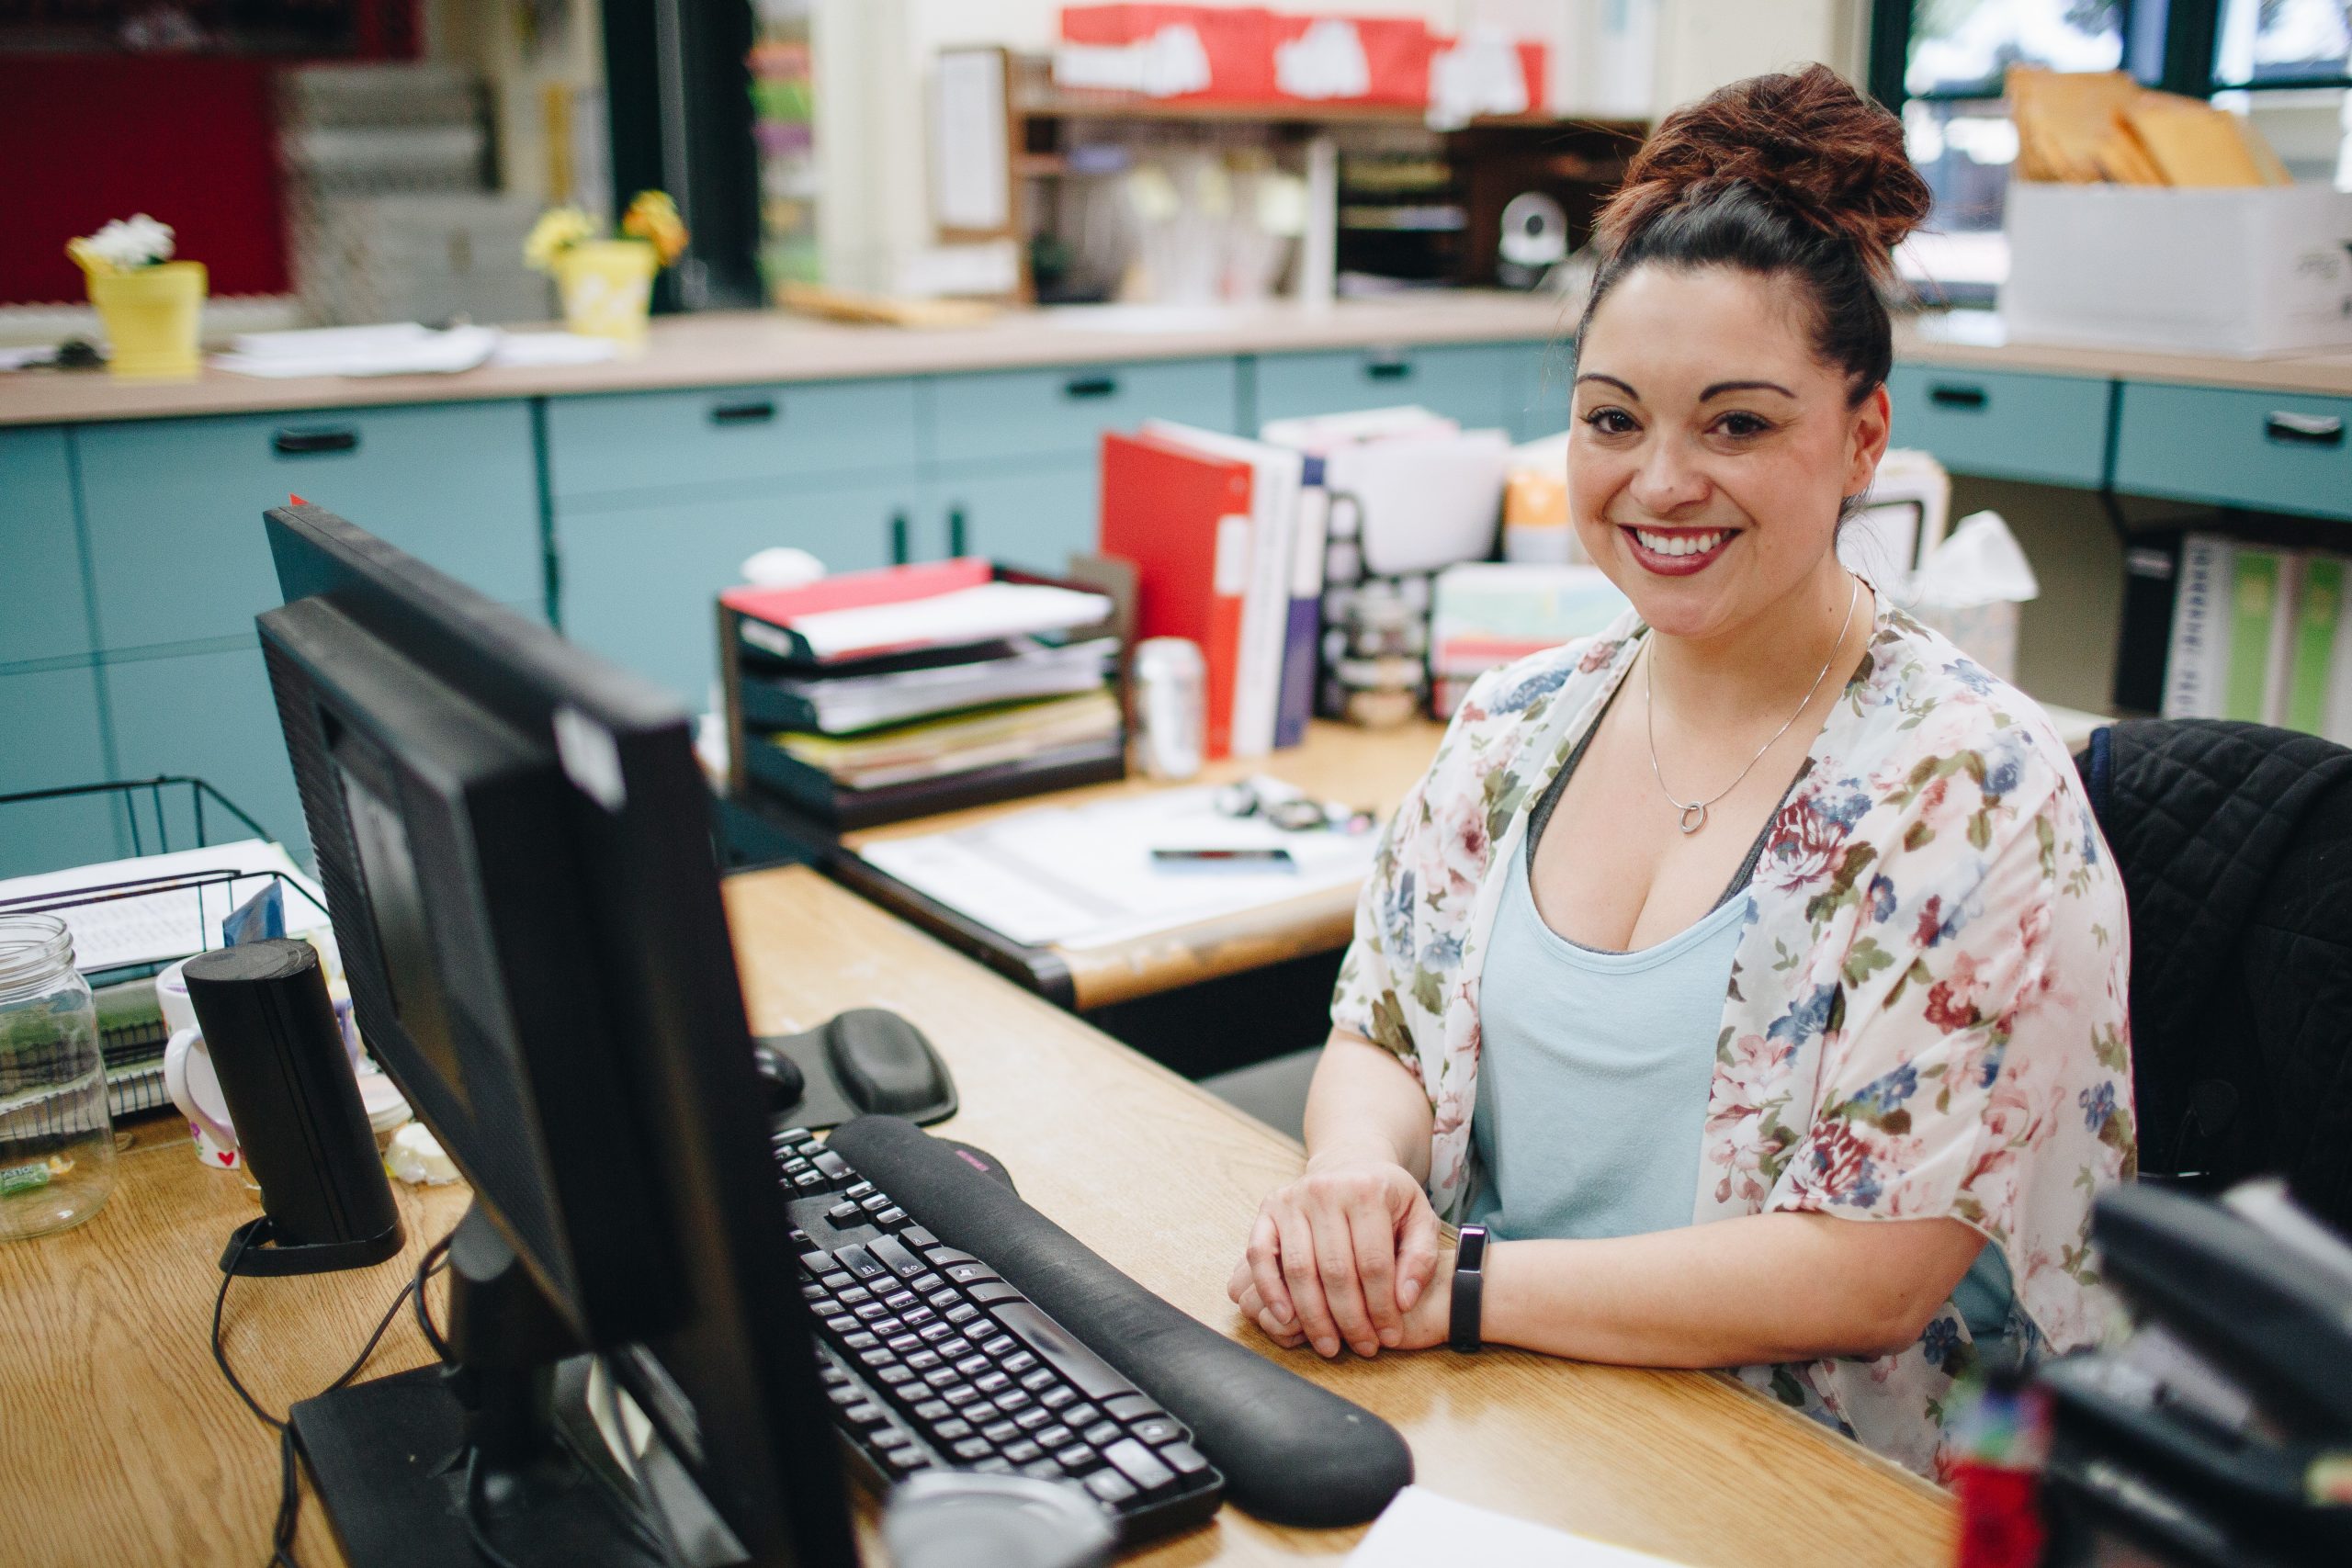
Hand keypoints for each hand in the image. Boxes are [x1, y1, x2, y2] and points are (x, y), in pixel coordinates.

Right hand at [1224, 1145, 1441, 1358]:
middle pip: (1336, 1270)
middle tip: (1362, 1348)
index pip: (1374, 1263)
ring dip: (1313, 1315)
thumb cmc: (1387, 1199)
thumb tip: (1403, 1301)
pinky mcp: (1268, 1209)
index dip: (1382, 1307)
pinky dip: (1269, 1288)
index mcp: (1367, 1190)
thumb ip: (1421, 1259)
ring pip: (1299, 1269)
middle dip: (1350, 1318)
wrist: (1350, 1163)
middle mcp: (1325, 1189)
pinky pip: (1259, 1254)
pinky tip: (1285, 1317)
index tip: (1389, 1336)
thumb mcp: (1420, 1219)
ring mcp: (1292, 1198)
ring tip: (1328, 1345)